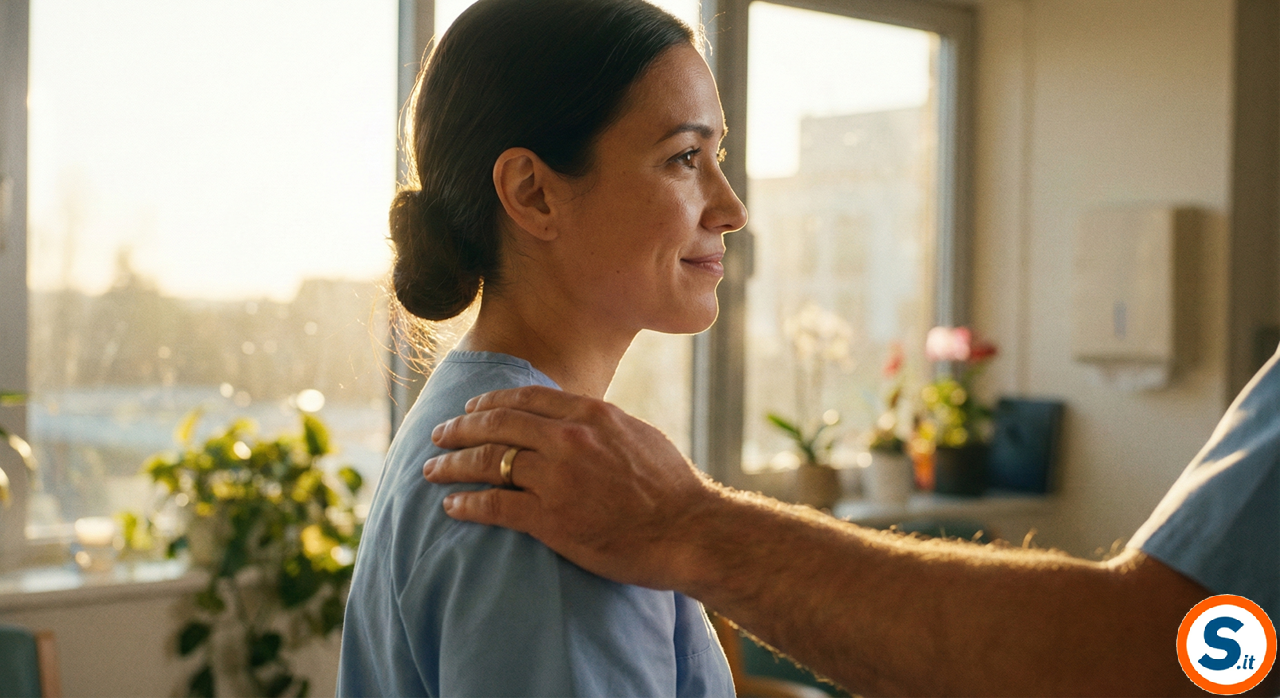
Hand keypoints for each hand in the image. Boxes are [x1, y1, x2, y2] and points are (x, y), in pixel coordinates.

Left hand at [423, 386, 720, 590]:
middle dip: (461, 428)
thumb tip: (581, 420)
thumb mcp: (638, 436)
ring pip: (487, 460)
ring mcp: (557, 478)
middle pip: (497, 423)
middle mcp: (568, 439)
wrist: (689, 531)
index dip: (490, 402)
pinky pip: (494, 504)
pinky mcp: (550, 518)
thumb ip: (601, 425)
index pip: (525, 398)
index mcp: (591, 415)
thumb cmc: (672, 489)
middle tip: (440, 435)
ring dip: (453, 464)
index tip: (472, 409)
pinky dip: (467, 503)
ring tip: (433, 470)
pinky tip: (452, 506)